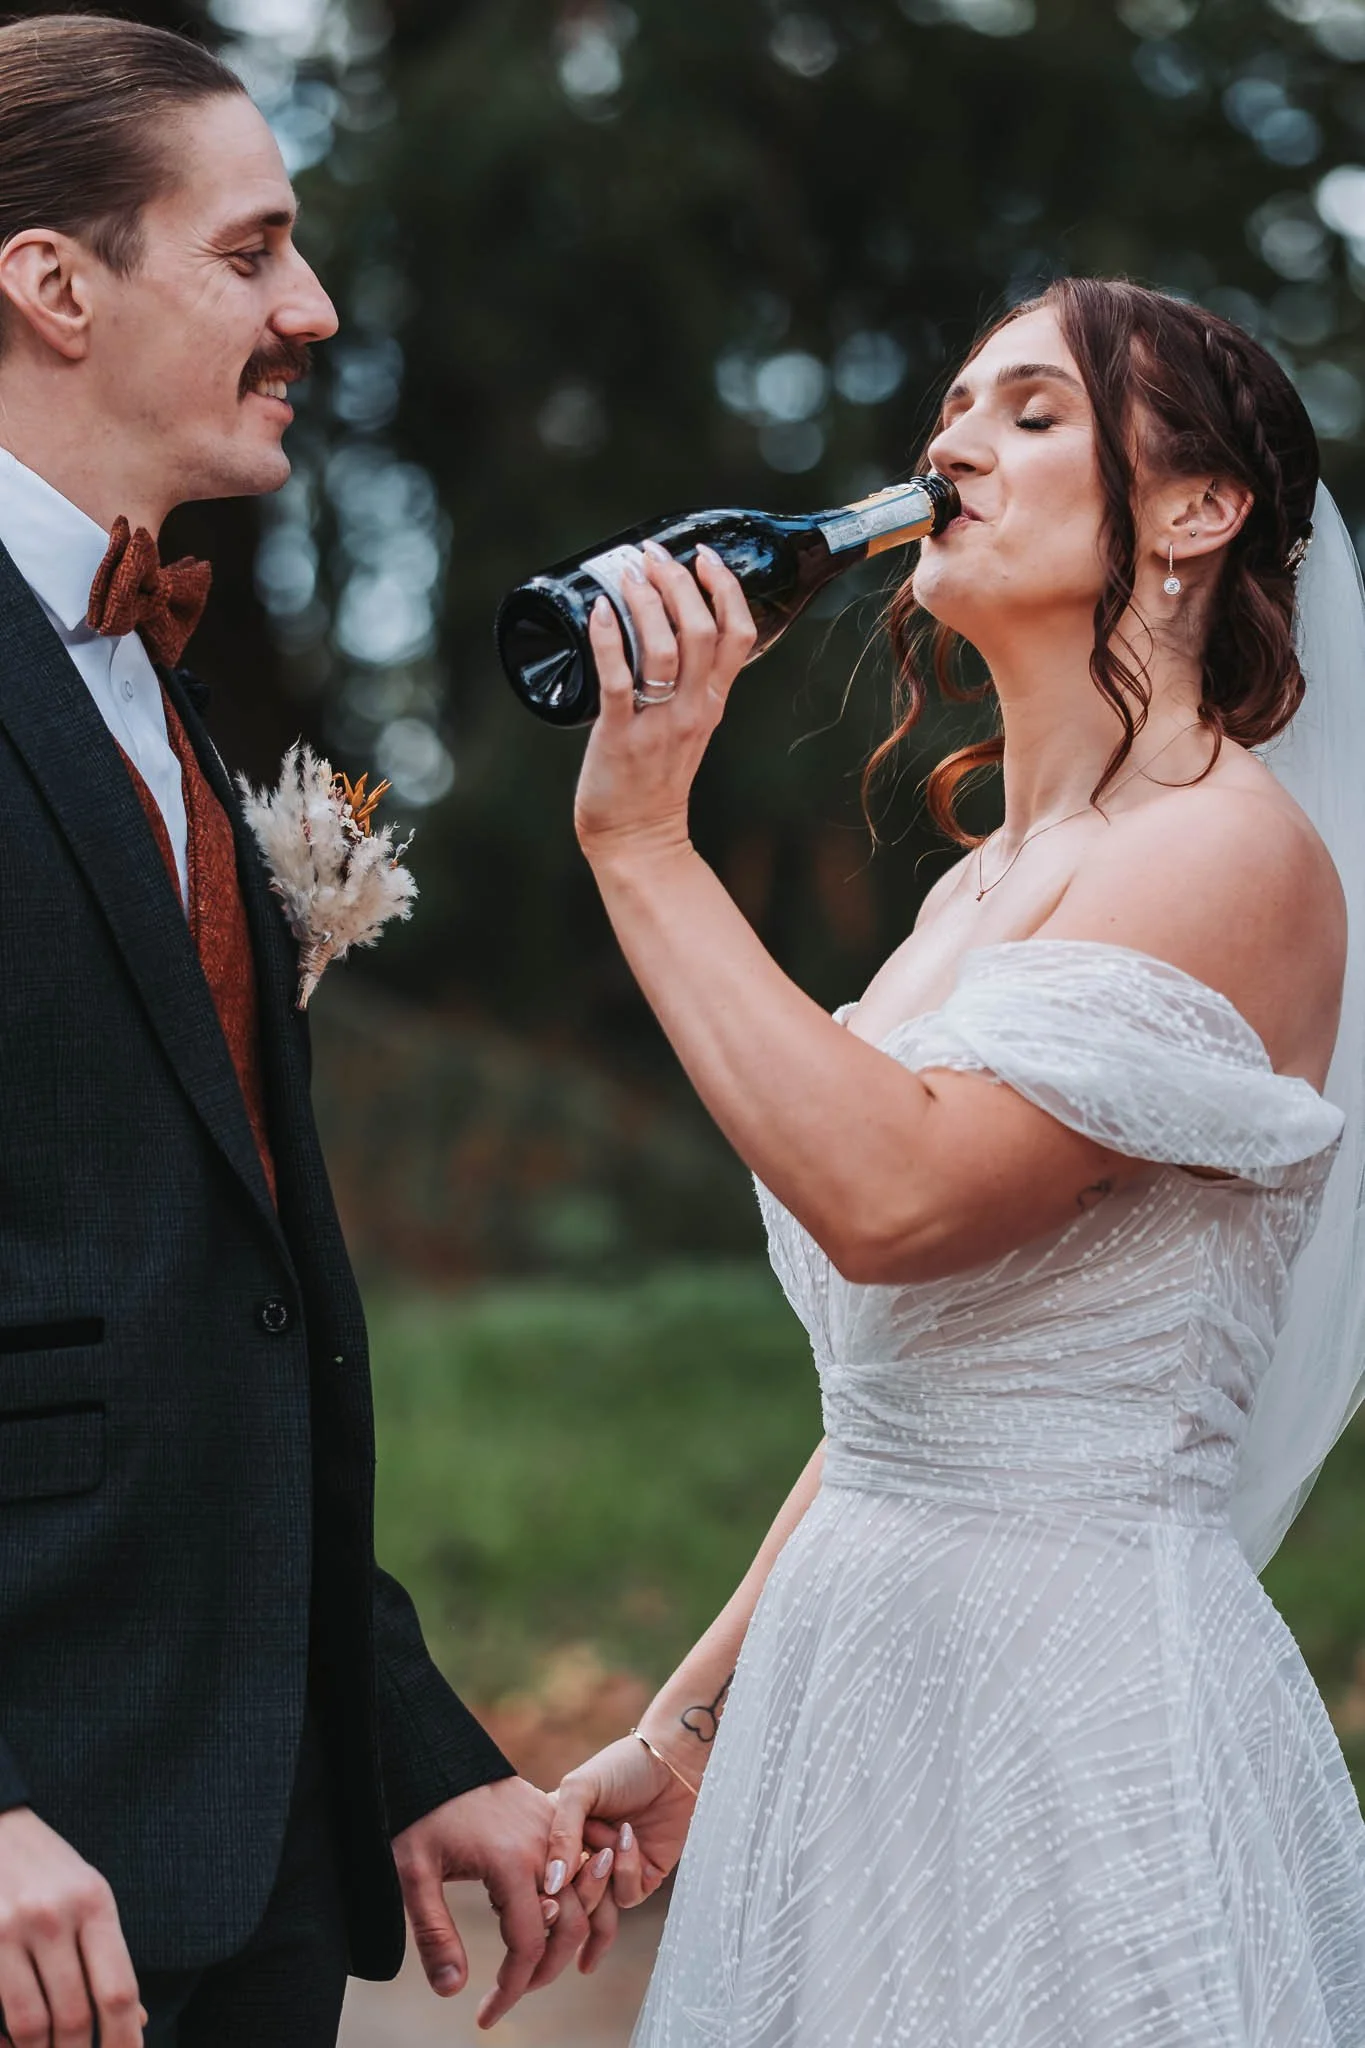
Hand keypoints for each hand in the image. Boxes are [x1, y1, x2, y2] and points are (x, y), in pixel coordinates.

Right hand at [0, 1807, 143, 2047]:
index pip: (117, 1990)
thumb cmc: (49, 1868)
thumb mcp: (89, 1895)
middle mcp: (53, 1917)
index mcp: (94, 1902)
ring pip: (31, 2025)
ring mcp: (9, 1931)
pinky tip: (13, 2045)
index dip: (124, 2039)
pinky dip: (6, 2042)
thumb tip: (135, 2020)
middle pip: (75, 2015)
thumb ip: (108, 1955)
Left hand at [393, 1775, 589, 2030]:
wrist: (436, 1754)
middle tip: (510, 1994)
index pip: (529, 1944)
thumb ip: (434, 1931)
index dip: (512, 1988)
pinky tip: (571, 1925)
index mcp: (511, 1863)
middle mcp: (545, 1846)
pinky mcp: (556, 1818)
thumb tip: (453, 1990)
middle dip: (544, 1971)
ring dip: (575, 1939)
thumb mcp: (413, 1873)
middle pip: (570, 1926)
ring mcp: (555, 1829)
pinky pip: (588, 1866)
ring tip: (540, 1970)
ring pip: (589, 1897)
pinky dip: (590, 1901)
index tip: (488, 2016)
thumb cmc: (420, 1813)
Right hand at [545, 1733, 698, 1973]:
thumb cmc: (621, 1767)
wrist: (674, 1761)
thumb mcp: (579, 1789)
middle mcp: (583, 1858)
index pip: (537, 1878)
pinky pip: (626, 1897)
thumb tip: (552, 1885)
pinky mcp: (644, 1878)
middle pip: (565, 1903)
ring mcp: (612, 1871)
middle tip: (585, 1857)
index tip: (540, 1880)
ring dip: (599, 1880)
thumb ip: (561, 1834)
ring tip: (607, 1846)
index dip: (537, 1886)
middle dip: (572, 1890)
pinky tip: (628, 1838)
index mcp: (558, 1837)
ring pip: (595, 1908)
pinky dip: (626, 1871)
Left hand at [573, 540, 756, 859]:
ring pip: (664, 648)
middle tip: (652, 556)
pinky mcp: (620, 735)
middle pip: (702, 630)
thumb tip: (669, 628)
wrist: (638, 837)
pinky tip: (599, 612)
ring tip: (628, 574)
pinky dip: (608, 640)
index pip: (739, 634)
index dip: (726, 588)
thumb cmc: (655, 779)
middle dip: (678, 582)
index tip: (703, 556)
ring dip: (646, 603)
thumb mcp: (691, 725)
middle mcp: (693, 708)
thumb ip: (691, 683)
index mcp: (714, 701)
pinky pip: (617, 680)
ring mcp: (658, 722)